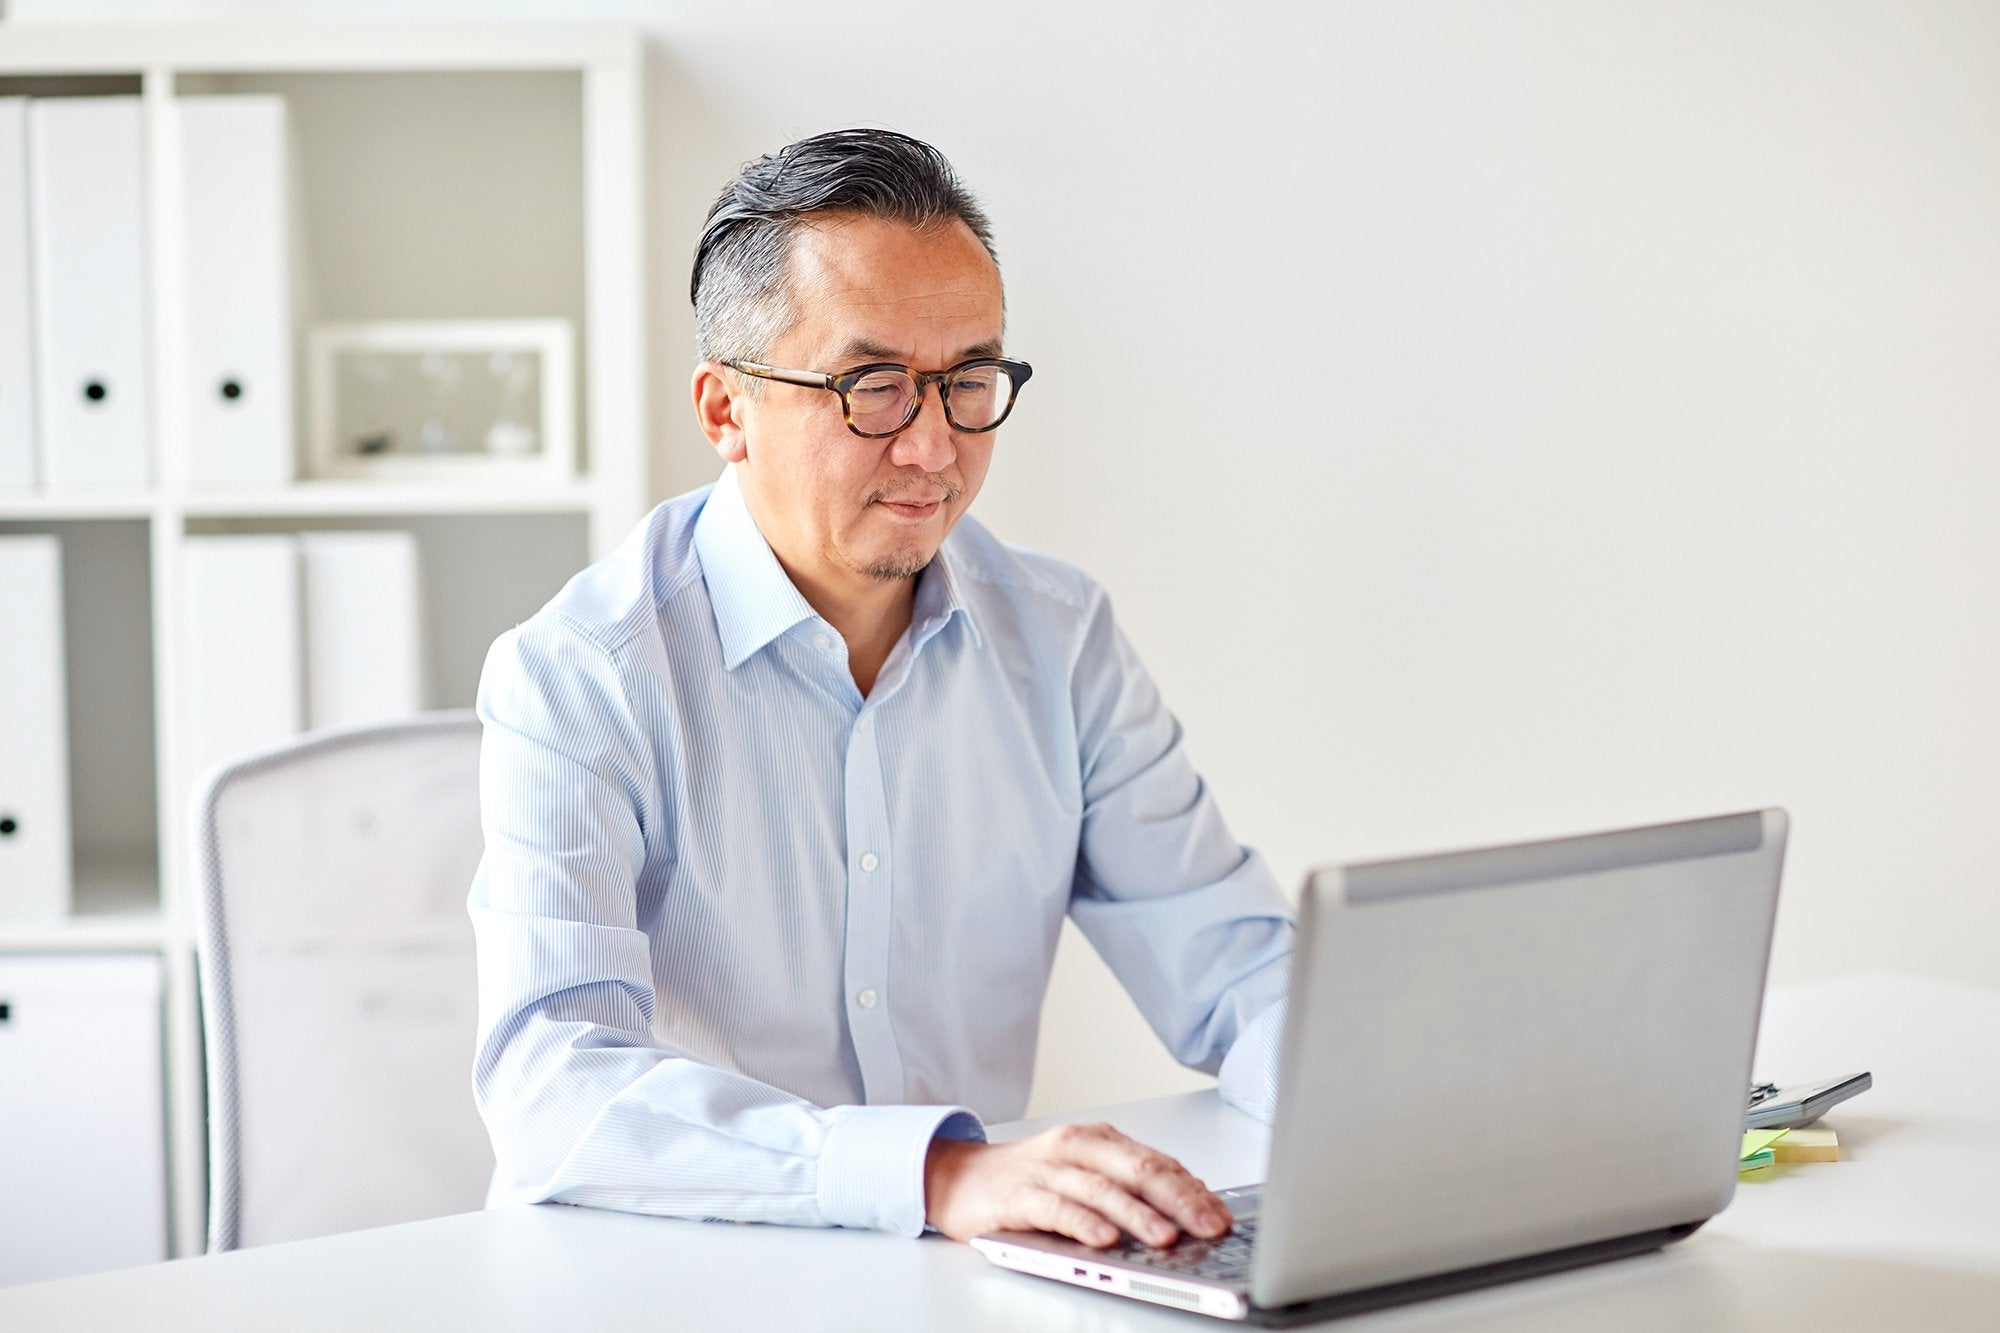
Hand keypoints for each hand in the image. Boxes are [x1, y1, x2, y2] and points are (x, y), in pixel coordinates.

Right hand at [924, 1121, 1231, 1249]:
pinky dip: (1082, 1223)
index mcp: (1100, 1141)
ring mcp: (1046, 1170)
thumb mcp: (1084, 1176)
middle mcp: (1076, 1148)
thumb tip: (1187, 1211)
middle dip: (1179, 1200)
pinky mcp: (1017, 1195)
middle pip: (1137, 1169)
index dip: (1193, 1189)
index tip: (1223, 1214)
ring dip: (1137, 1215)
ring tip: (1167, 1238)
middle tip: (1210, 1226)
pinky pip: (1055, 1208)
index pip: (1157, 1162)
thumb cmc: (1028, 1181)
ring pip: (1101, 1190)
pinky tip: (1104, 1239)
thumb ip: (1128, 1188)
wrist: (957, 1177)